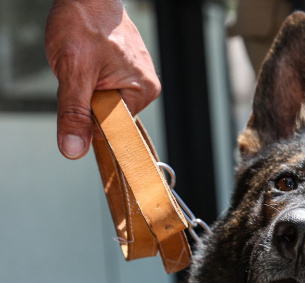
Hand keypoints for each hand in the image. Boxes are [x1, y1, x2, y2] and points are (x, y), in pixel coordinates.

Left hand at [45, 0, 160, 159]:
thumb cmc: (84, 23)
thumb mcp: (73, 72)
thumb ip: (74, 113)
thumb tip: (74, 150)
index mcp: (142, 92)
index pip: (113, 129)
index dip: (89, 120)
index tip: (78, 100)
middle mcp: (145, 88)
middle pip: (109, 116)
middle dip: (87, 101)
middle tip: (80, 74)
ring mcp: (137, 78)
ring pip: (104, 102)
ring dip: (87, 89)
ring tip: (85, 64)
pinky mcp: (128, 71)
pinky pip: (106, 88)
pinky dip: (90, 79)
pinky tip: (88, 61)